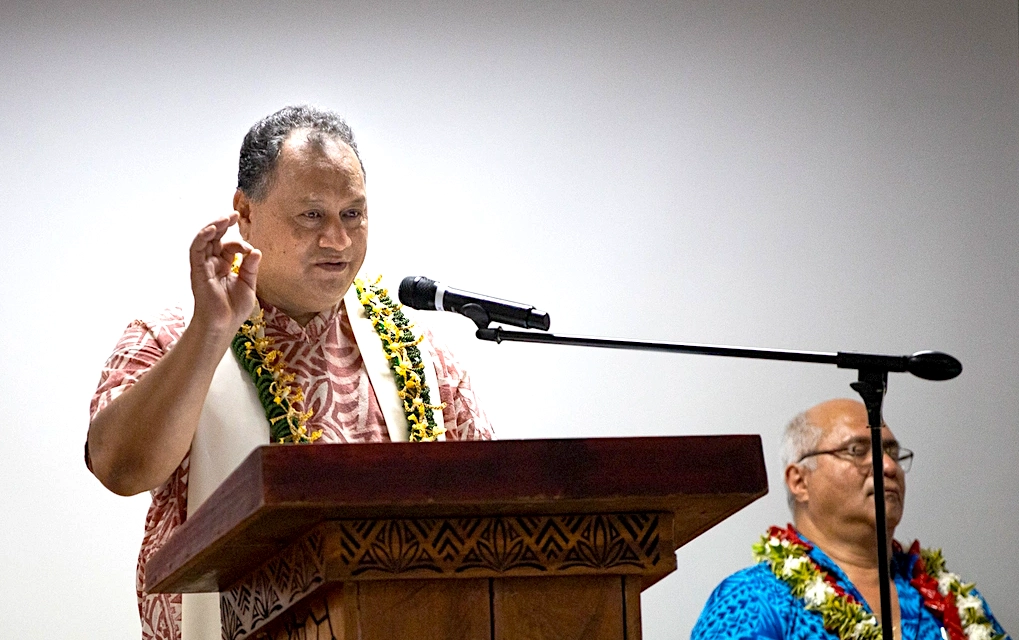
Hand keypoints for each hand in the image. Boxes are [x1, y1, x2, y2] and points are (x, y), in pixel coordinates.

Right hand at [188, 213, 261, 336]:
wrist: (223, 325)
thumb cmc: (234, 310)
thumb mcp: (249, 286)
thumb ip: (251, 268)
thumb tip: (256, 250)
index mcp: (224, 267)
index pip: (230, 247)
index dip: (240, 244)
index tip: (250, 250)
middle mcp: (212, 264)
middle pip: (215, 239)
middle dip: (224, 225)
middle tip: (235, 215)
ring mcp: (203, 266)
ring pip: (205, 240)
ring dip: (214, 226)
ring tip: (225, 218)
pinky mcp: (197, 270)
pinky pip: (196, 249)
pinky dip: (203, 237)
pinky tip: (213, 229)